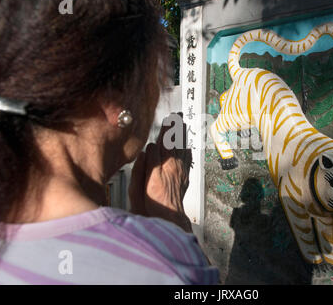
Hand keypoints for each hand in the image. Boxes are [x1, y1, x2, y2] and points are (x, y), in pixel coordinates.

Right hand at [129, 112, 192, 232]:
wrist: (168, 215)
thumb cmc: (153, 201)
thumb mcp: (145, 180)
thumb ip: (148, 162)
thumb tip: (150, 147)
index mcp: (163, 164)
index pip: (165, 141)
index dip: (166, 129)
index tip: (168, 117)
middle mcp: (174, 165)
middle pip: (176, 142)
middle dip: (176, 128)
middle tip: (178, 116)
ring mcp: (181, 171)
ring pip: (182, 149)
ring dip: (182, 136)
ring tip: (183, 125)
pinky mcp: (184, 177)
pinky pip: (186, 159)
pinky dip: (186, 151)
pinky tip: (187, 147)